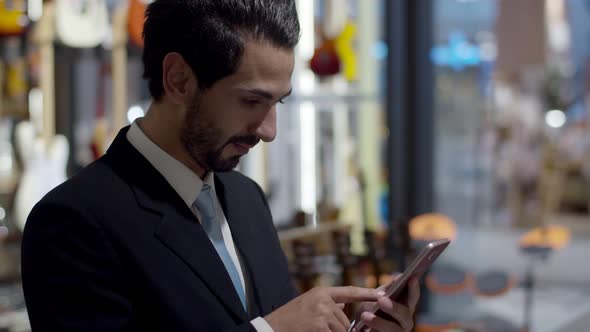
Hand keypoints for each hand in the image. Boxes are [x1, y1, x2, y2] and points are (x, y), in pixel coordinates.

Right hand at [265, 286, 383, 331]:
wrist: (271, 328)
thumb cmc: (290, 319)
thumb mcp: (309, 304)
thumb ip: (328, 303)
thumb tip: (345, 304)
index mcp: (322, 292)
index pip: (350, 292)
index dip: (367, 293)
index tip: (383, 293)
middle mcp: (324, 299)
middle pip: (345, 320)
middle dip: (338, 329)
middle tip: (317, 327)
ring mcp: (322, 312)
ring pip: (341, 330)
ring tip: (313, 329)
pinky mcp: (319, 325)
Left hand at [354, 277, 420, 331]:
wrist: (363, 328)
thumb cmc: (372, 309)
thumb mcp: (376, 298)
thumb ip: (384, 291)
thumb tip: (393, 283)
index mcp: (406, 306)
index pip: (413, 296)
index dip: (413, 288)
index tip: (412, 278)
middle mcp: (406, 321)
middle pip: (405, 314)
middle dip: (393, 307)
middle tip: (381, 300)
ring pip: (392, 329)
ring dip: (378, 322)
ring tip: (364, 316)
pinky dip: (373, 330)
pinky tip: (363, 329)